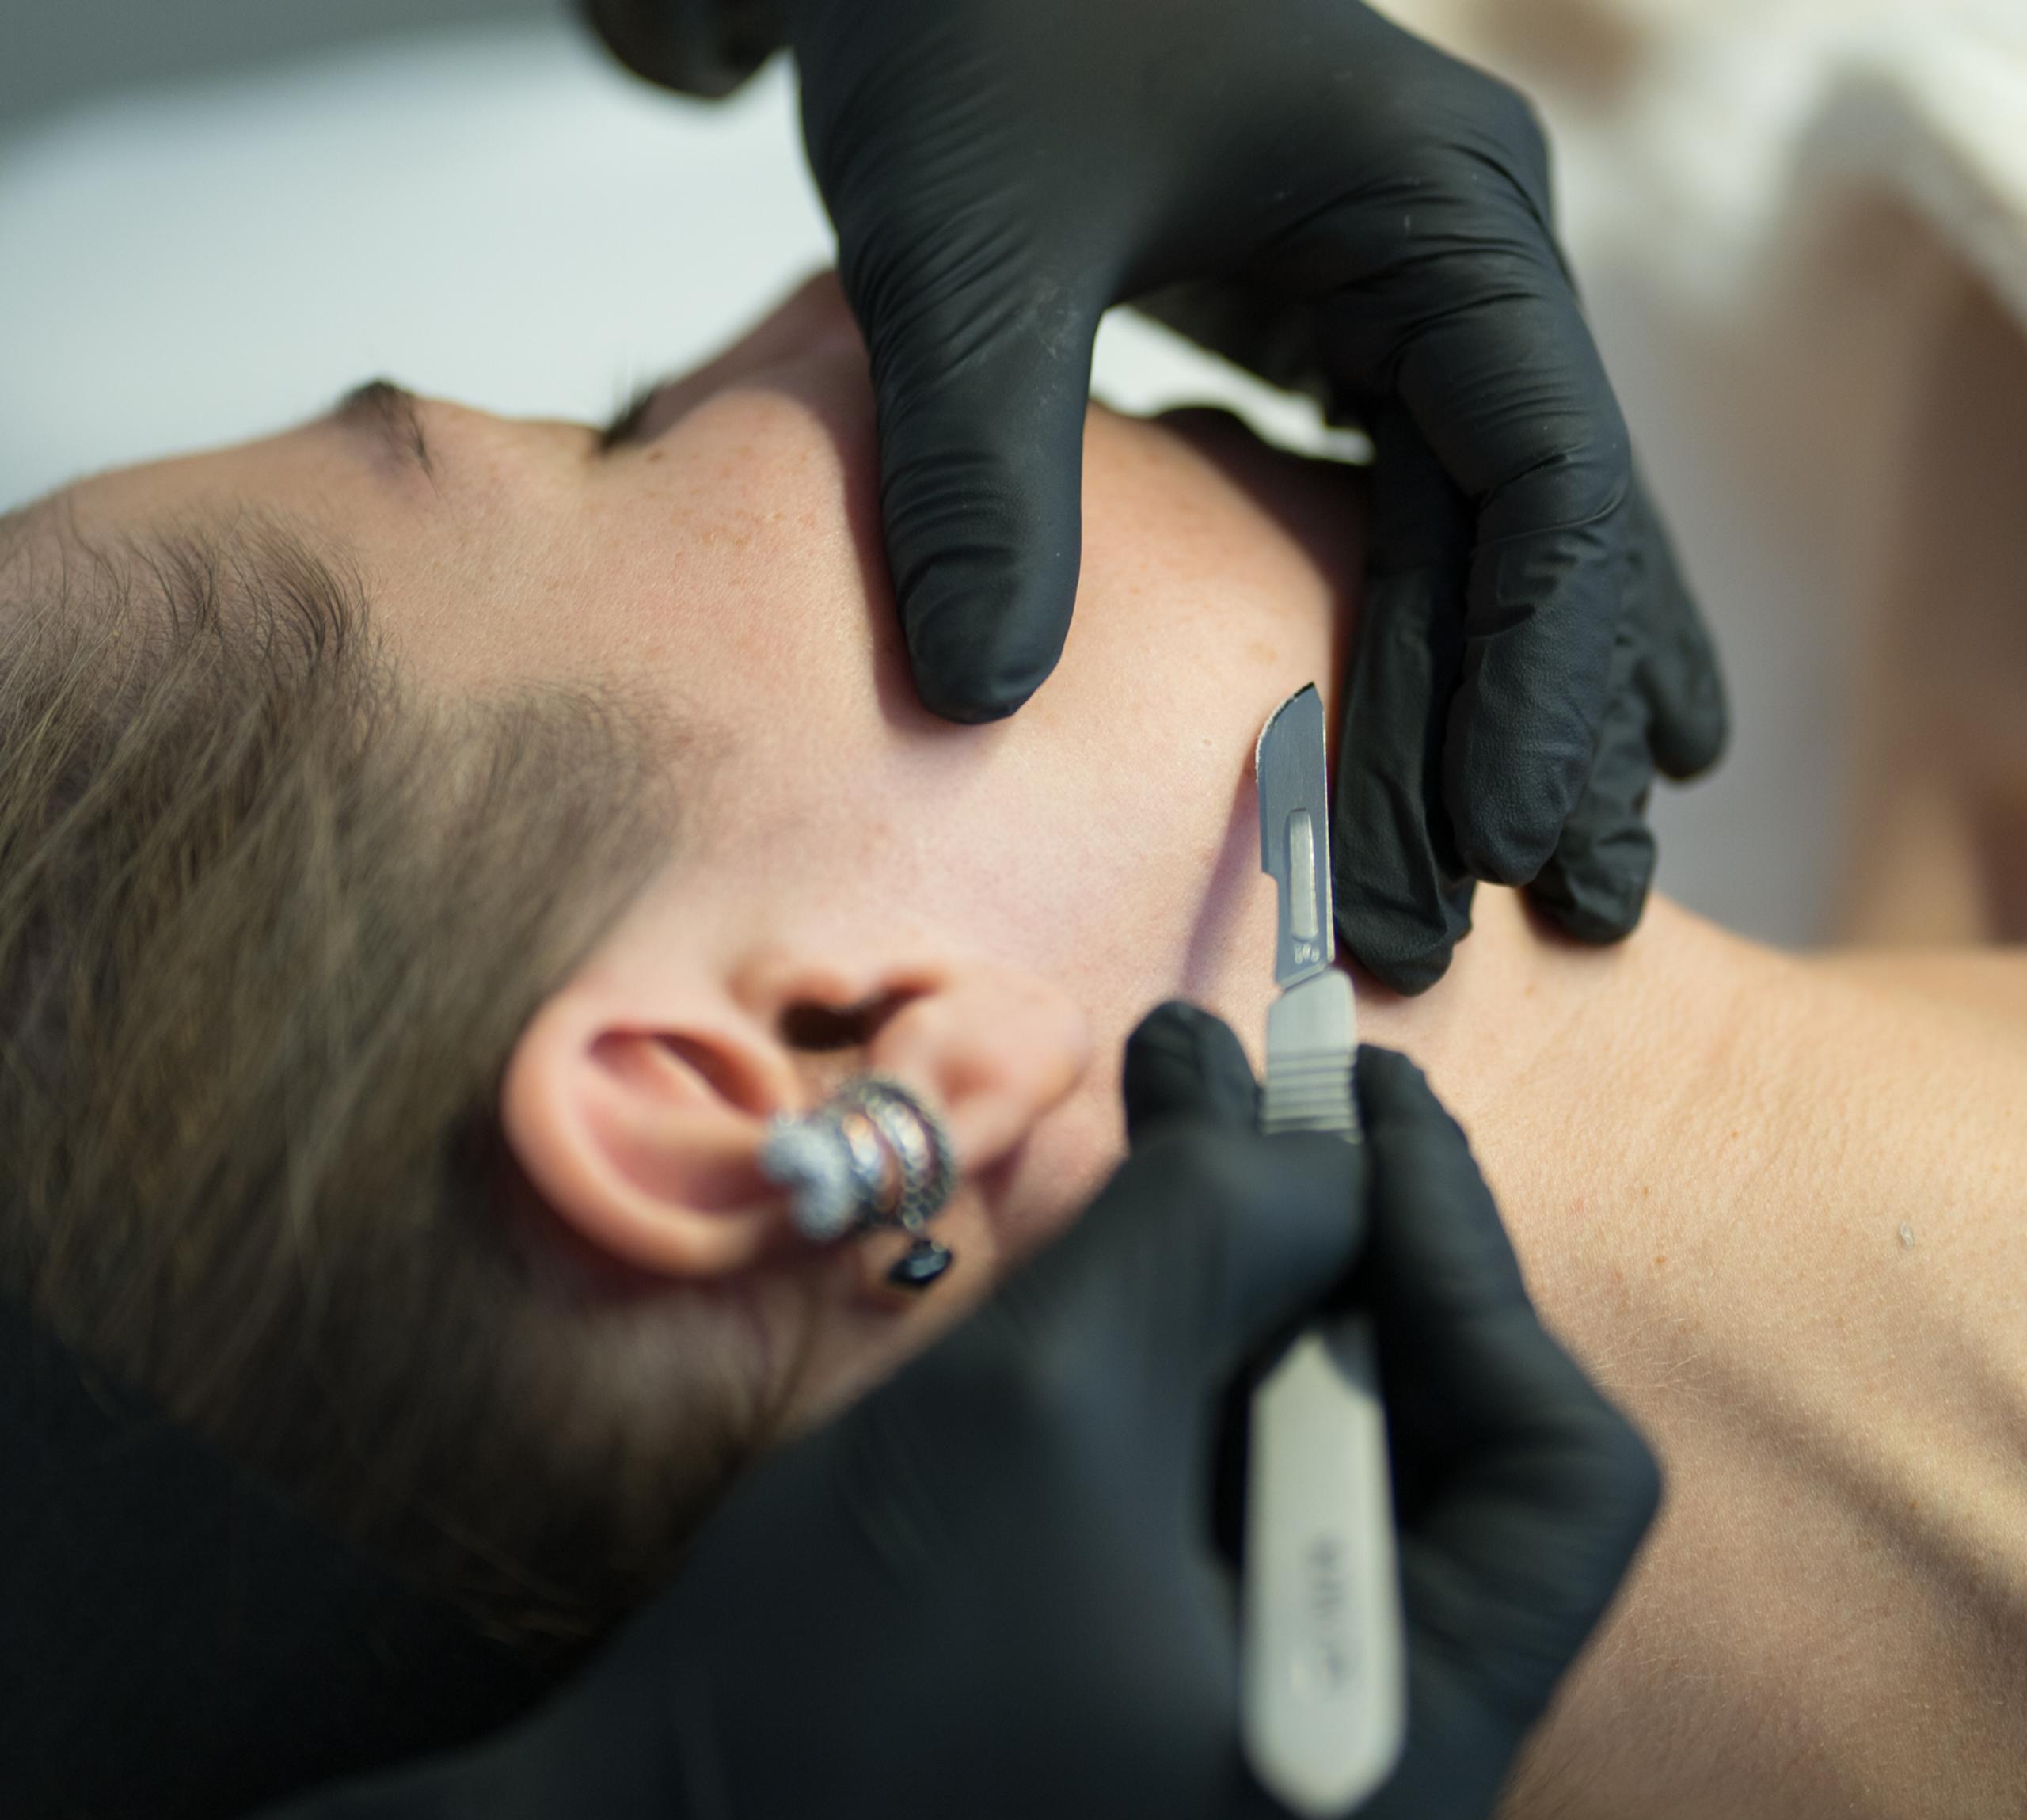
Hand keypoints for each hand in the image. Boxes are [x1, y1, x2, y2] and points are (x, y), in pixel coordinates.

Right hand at [67, 1008, 1658, 1819]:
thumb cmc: (844, 1680)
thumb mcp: (1047, 1405)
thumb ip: (1213, 1233)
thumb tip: (1316, 1149)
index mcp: (1410, 1759)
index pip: (1557, 1470)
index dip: (1467, 1258)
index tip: (1359, 1107)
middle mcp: (1372, 1796)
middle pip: (1435, 1470)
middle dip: (1341, 1261)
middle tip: (1266, 1097)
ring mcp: (1260, 1790)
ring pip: (1314, 1497)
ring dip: (1249, 1311)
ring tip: (1177, 1139)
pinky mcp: (1156, 1762)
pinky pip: (1219, 1549)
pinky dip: (1186, 1404)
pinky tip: (1117, 1292)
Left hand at [583, 0, 1726, 987]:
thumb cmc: (963, 29)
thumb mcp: (964, 242)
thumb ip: (981, 467)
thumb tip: (979, 701)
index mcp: (1435, 216)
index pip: (1543, 479)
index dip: (1532, 678)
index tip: (1497, 848)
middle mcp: (1464, 262)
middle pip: (1545, 534)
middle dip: (1541, 730)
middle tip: (1560, 921)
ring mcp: (1416, 302)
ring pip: (1507, 538)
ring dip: (1528, 711)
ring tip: (1568, 890)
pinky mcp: (1343, 340)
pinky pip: (1429, 519)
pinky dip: (1457, 644)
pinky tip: (1499, 760)